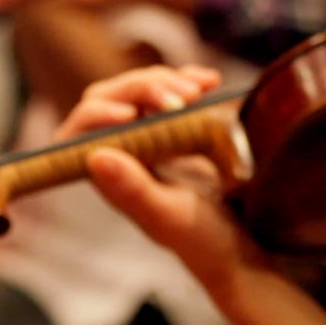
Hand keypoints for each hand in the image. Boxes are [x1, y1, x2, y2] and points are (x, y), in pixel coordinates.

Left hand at [55, 65, 267, 288]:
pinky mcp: (177, 127)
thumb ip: (134, 190)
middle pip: (111, 99)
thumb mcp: (172, 217)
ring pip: (140, 89)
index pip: (79, 133)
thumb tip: (94, 156)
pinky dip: (188, 79)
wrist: (247, 245)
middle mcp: (123, 153)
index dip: (97, 115)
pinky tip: (210, 81)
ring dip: (169, 80)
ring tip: (203, 88)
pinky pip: (171, 90)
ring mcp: (149, 137)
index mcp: (110, 177)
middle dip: (143, 89)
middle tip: (183, 99)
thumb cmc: (205, 241)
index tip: (133, 113)